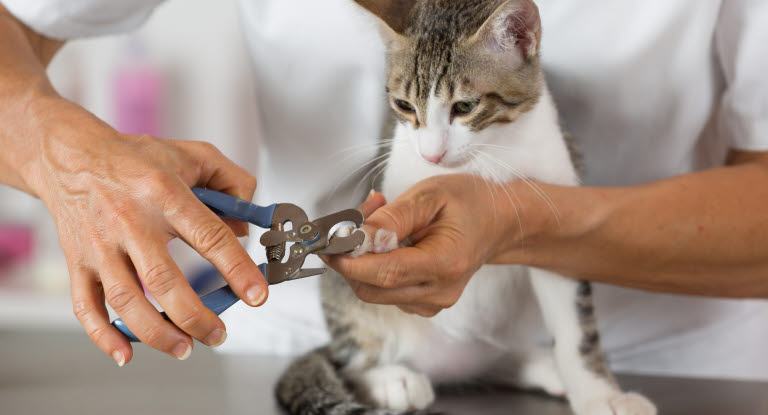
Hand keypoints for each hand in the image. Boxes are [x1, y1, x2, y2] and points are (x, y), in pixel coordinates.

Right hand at [25, 98, 267, 364]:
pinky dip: (104, 334)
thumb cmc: (137, 158)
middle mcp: (130, 220)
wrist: (71, 155)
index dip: (237, 269)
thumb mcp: (195, 155)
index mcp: (164, 193)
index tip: (256, 296)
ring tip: (185, 348)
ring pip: (126, 299)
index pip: (209, 236)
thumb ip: (233, 184)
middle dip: (195, 316)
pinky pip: (85, 305)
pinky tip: (127, 352)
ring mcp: (100, 244)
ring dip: (157, 332)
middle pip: (163, 279)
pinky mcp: (77, 260)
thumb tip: (247, 228)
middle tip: (218, 334)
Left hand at [326, 174, 528, 316]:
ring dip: (362, 260)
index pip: (385, 273)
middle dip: (349, 258)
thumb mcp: (431, 194)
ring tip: (376, 220)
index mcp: (446, 263)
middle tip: (350, 221)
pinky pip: (385, 291)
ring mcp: (432, 302)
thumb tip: (358, 237)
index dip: (349, 261)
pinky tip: (387, 240)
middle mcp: (439, 292)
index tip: (326, 242)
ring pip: (374, 291)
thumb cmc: (469, 202)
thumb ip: (393, 217)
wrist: (498, 222)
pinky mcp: (424, 303)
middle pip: (372, 289)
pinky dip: (374, 267)